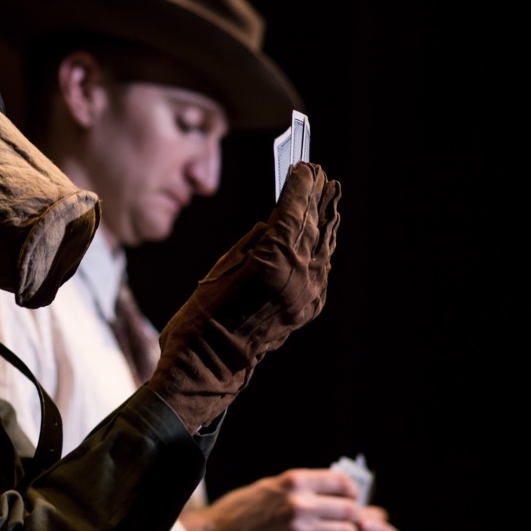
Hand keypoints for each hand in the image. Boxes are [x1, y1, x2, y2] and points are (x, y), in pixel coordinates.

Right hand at [150, 162, 340, 432]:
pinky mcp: (309, 306)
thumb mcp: (223, 265)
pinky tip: (322, 234)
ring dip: (324, 219)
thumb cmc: (202, 314)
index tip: (304, 166)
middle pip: (313, 225)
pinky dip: (320, 247)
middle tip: (319, 174)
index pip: (294, 211)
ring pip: (321, 246)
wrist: (209, 364)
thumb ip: (256, 240)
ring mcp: (308, 293)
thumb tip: (278, 221)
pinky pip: (320, 268)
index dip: (300, 186)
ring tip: (328, 195)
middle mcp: (298, 275)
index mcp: (273, 260)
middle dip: (316, 198)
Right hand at [180, 468, 362, 530]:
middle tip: (347, 523)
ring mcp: (299, 530)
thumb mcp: (271, 486)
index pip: (342, 483)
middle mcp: (300, 503)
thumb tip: (333, 490)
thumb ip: (301, 487)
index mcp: (294, 481)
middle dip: (352, 517)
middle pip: (349, 510)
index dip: (352, 492)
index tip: (351, 499)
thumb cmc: (242, 510)